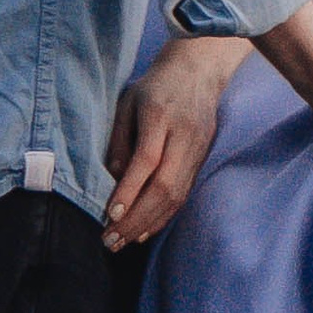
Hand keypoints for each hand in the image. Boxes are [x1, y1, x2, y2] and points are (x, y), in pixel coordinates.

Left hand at [103, 33, 248, 248]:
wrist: (199, 70)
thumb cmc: (155, 86)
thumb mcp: (128, 103)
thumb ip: (119, 140)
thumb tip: (113, 181)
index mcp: (162, 115)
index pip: (147, 160)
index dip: (129, 190)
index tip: (110, 214)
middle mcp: (184, 135)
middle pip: (165, 185)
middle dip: (136, 218)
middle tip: (111, 240)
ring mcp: (198, 149)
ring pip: (177, 195)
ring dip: (148, 223)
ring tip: (122, 242)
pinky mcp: (202, 159)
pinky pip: (183, 194)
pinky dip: (163, 216)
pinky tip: (144, 230)